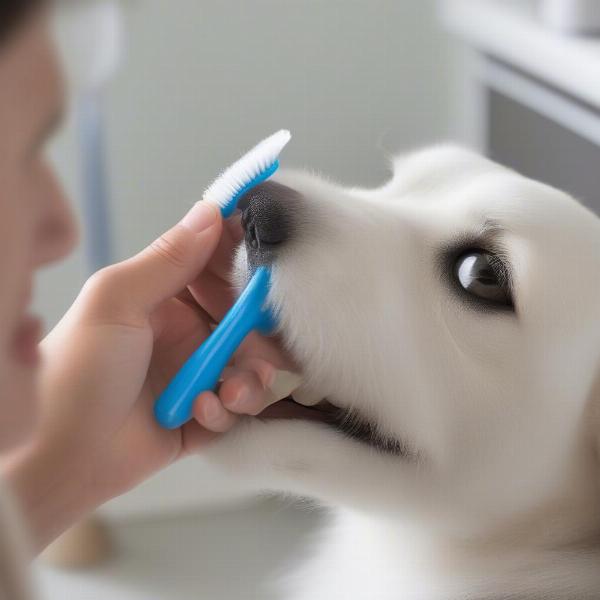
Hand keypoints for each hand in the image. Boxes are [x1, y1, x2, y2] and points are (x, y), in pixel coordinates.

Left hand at [5, 201, 297, 550]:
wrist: (56, 458)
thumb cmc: (76, 370)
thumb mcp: (116, 301)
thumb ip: (168, 258)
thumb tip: (212, 211)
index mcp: (166, 298)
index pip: (219, 269)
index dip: (249, 268)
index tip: (277, 271)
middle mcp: (187, 333)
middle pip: (248, 323)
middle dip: (260, 336)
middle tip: (260, 346)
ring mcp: (197, 376)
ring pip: (252, 368)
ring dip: (249, 380)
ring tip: (229, 392)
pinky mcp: (204, 417)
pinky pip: (238, 409)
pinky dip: (227, 411)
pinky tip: (201, 413)